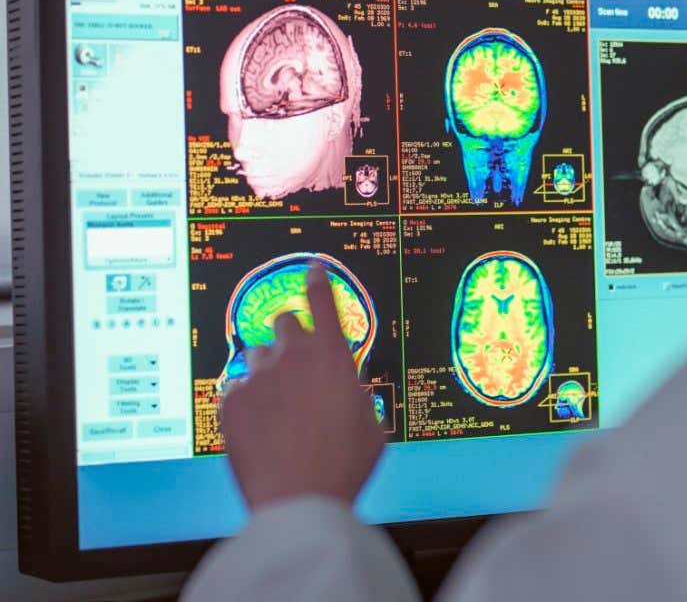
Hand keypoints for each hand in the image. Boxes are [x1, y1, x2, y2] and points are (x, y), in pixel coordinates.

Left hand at [219, 263, 383, 509]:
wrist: (299, 501)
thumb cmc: (344, 466)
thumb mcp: (371, 428)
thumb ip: (357, 399)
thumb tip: (349, 396)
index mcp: (334, 359)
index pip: (324, 302)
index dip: (318, 282)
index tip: (312, 269)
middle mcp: (294, 358)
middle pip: (285, 321)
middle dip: (291, 335)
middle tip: (295, 363)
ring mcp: (259, 378)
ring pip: (257, 356)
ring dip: (267, 371)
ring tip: (278, 408)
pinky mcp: (231, 403)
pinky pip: (237, 391)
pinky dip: (247, 404)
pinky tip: (259, 430)